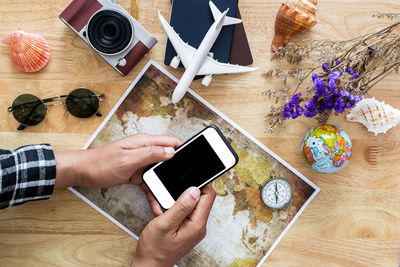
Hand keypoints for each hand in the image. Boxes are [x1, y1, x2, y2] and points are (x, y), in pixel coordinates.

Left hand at [54, 133, 181, 193]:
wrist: (83, 173)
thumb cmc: (101, 163)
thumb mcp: (128, 159)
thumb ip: (150, 153)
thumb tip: (170, 152)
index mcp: (144, 142)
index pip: (170, 142)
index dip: (184, 150)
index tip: (194, 159)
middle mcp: (145, 150)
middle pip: (167, 159)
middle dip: (176, 171)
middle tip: (184, 183)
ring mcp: (141, 162)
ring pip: (159, 173)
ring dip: (164, 184)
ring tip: (170, 197)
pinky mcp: (136, 173)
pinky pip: (149, 182)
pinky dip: (153, 191)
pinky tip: (156, 201)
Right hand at [131, 185, 215, 266]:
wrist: (150, 265)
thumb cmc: (154, 249)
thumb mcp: (165, 224)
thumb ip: (181, 206)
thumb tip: (195, 190)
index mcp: (197, 224)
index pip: (208, 196)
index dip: (200, 184)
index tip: (188, 178)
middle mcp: (199, 226)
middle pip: (203, 199)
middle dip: (189, 191)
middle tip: (173, 192)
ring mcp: (194, 228)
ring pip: (195, 204)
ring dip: (182, 199)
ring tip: (168, 203)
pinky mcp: (188, 229)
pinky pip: (189, 212)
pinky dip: (180, 207)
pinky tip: (168, 210)